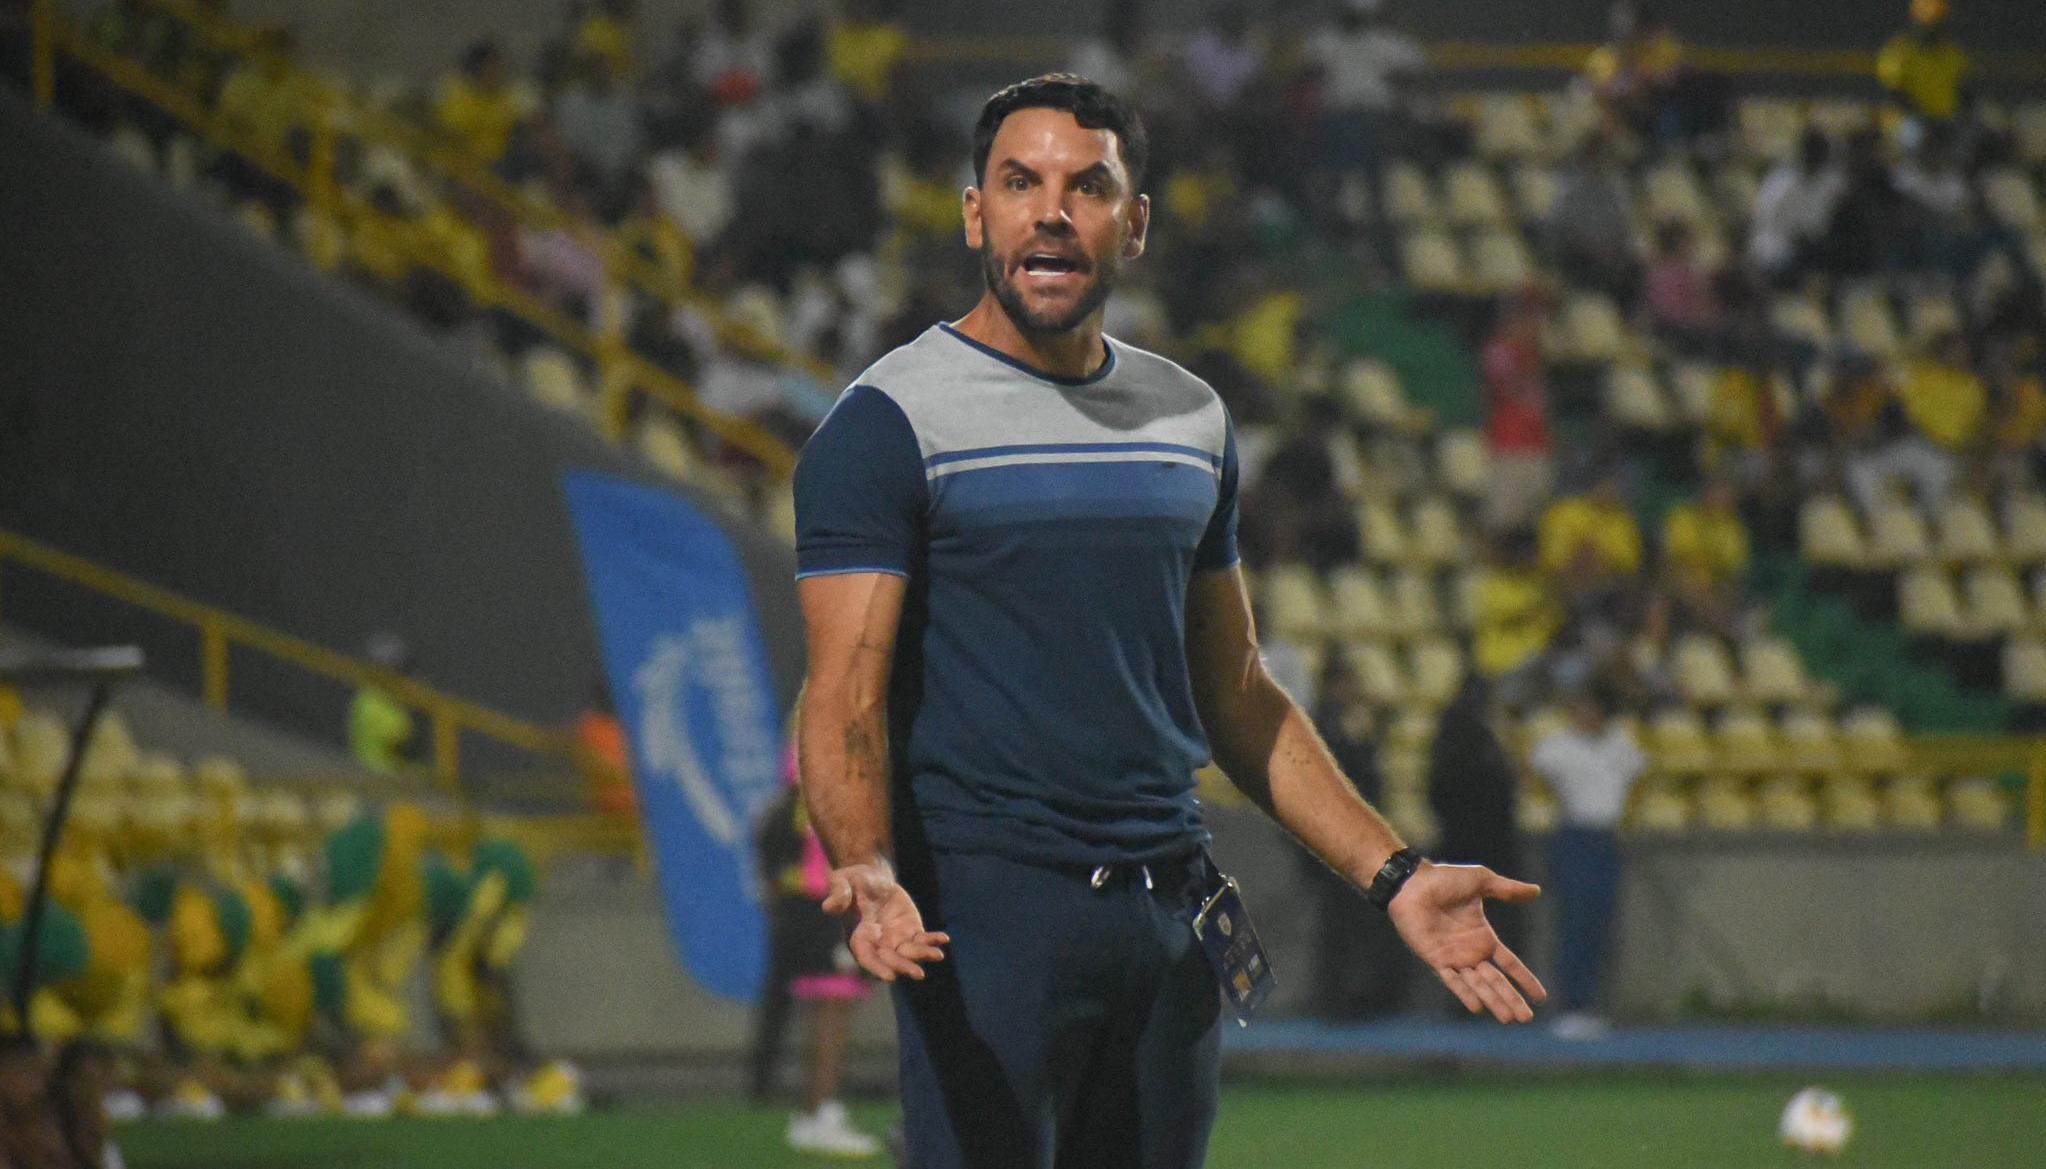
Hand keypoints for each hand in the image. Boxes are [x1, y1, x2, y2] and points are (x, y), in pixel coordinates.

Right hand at [821, 861, 949, 981]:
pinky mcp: (910, 930)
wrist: (870, 878)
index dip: (878, 967)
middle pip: (891, 960)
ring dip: (922, 956)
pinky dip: (932, 940)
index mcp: (859, 937)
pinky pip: (922, 939)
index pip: (867, 957)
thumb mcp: (842, 883)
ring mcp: (895, 939)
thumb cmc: (851, 881)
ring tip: (938, 955)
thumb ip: (839, 895)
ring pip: (909, 953)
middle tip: (918, 974)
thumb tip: (829, 906)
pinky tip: (943, 939)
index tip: (890, 977)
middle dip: (904, 967)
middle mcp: (878, 943)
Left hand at [1387, 861, 1546, 1022]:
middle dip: (1511, 999)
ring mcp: (1453, 957)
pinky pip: (1452, 980)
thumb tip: (1537, 891)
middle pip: (1496, 981)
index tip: (1541, 998)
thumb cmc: (1443, 879)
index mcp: (1483, 937)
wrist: (1412, 882)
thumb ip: (1508, 889)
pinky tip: (1477, 1006)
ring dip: (1493, 1001)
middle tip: (1527, 1019)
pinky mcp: (1435, 959)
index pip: (1509, 964)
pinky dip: (1464, 992)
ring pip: (1478, 985)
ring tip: (1508, 1019)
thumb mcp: (1481, 881)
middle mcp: (1470, 952)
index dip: (1525, 979)